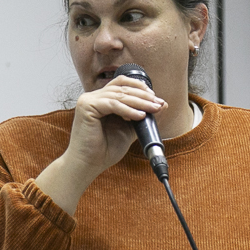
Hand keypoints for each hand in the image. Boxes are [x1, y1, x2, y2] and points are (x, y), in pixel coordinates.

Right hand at [34, 74, 164, 214]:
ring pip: (119, 95)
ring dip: (140, 102)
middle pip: (122, 88)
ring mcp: (88, 100)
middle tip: (158, 103)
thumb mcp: (129, 130)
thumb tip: (163, 105)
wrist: (89, 164)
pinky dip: (128, 110)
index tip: (156, 97)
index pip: (122, 84)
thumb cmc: (105, 149)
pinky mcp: (86, 107)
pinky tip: (140, 115)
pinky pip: (113, 104)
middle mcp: (94, 97)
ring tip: (154, 108)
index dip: (140, 87)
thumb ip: (143, 116)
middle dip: (144, 96)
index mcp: (102, 99)